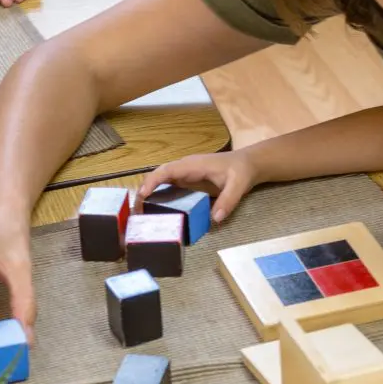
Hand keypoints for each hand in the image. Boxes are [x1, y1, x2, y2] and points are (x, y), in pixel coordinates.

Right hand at [137, 151, 258, 223]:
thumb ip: (228, 201)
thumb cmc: (241, 171)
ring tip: (139, 213)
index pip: (167, 170)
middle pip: (158, 176)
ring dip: (149, 195)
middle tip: (135, 210)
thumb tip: (215, 219)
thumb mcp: (238, 185)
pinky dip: (158, 197)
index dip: (153, 181)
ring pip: (161, 182)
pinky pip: (168, 187)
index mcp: (193, 165)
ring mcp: (184, 175)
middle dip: (144, 190)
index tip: (142, 195)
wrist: (246, 164)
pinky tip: (155, 211)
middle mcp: (184, 168)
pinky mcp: (186, 182)